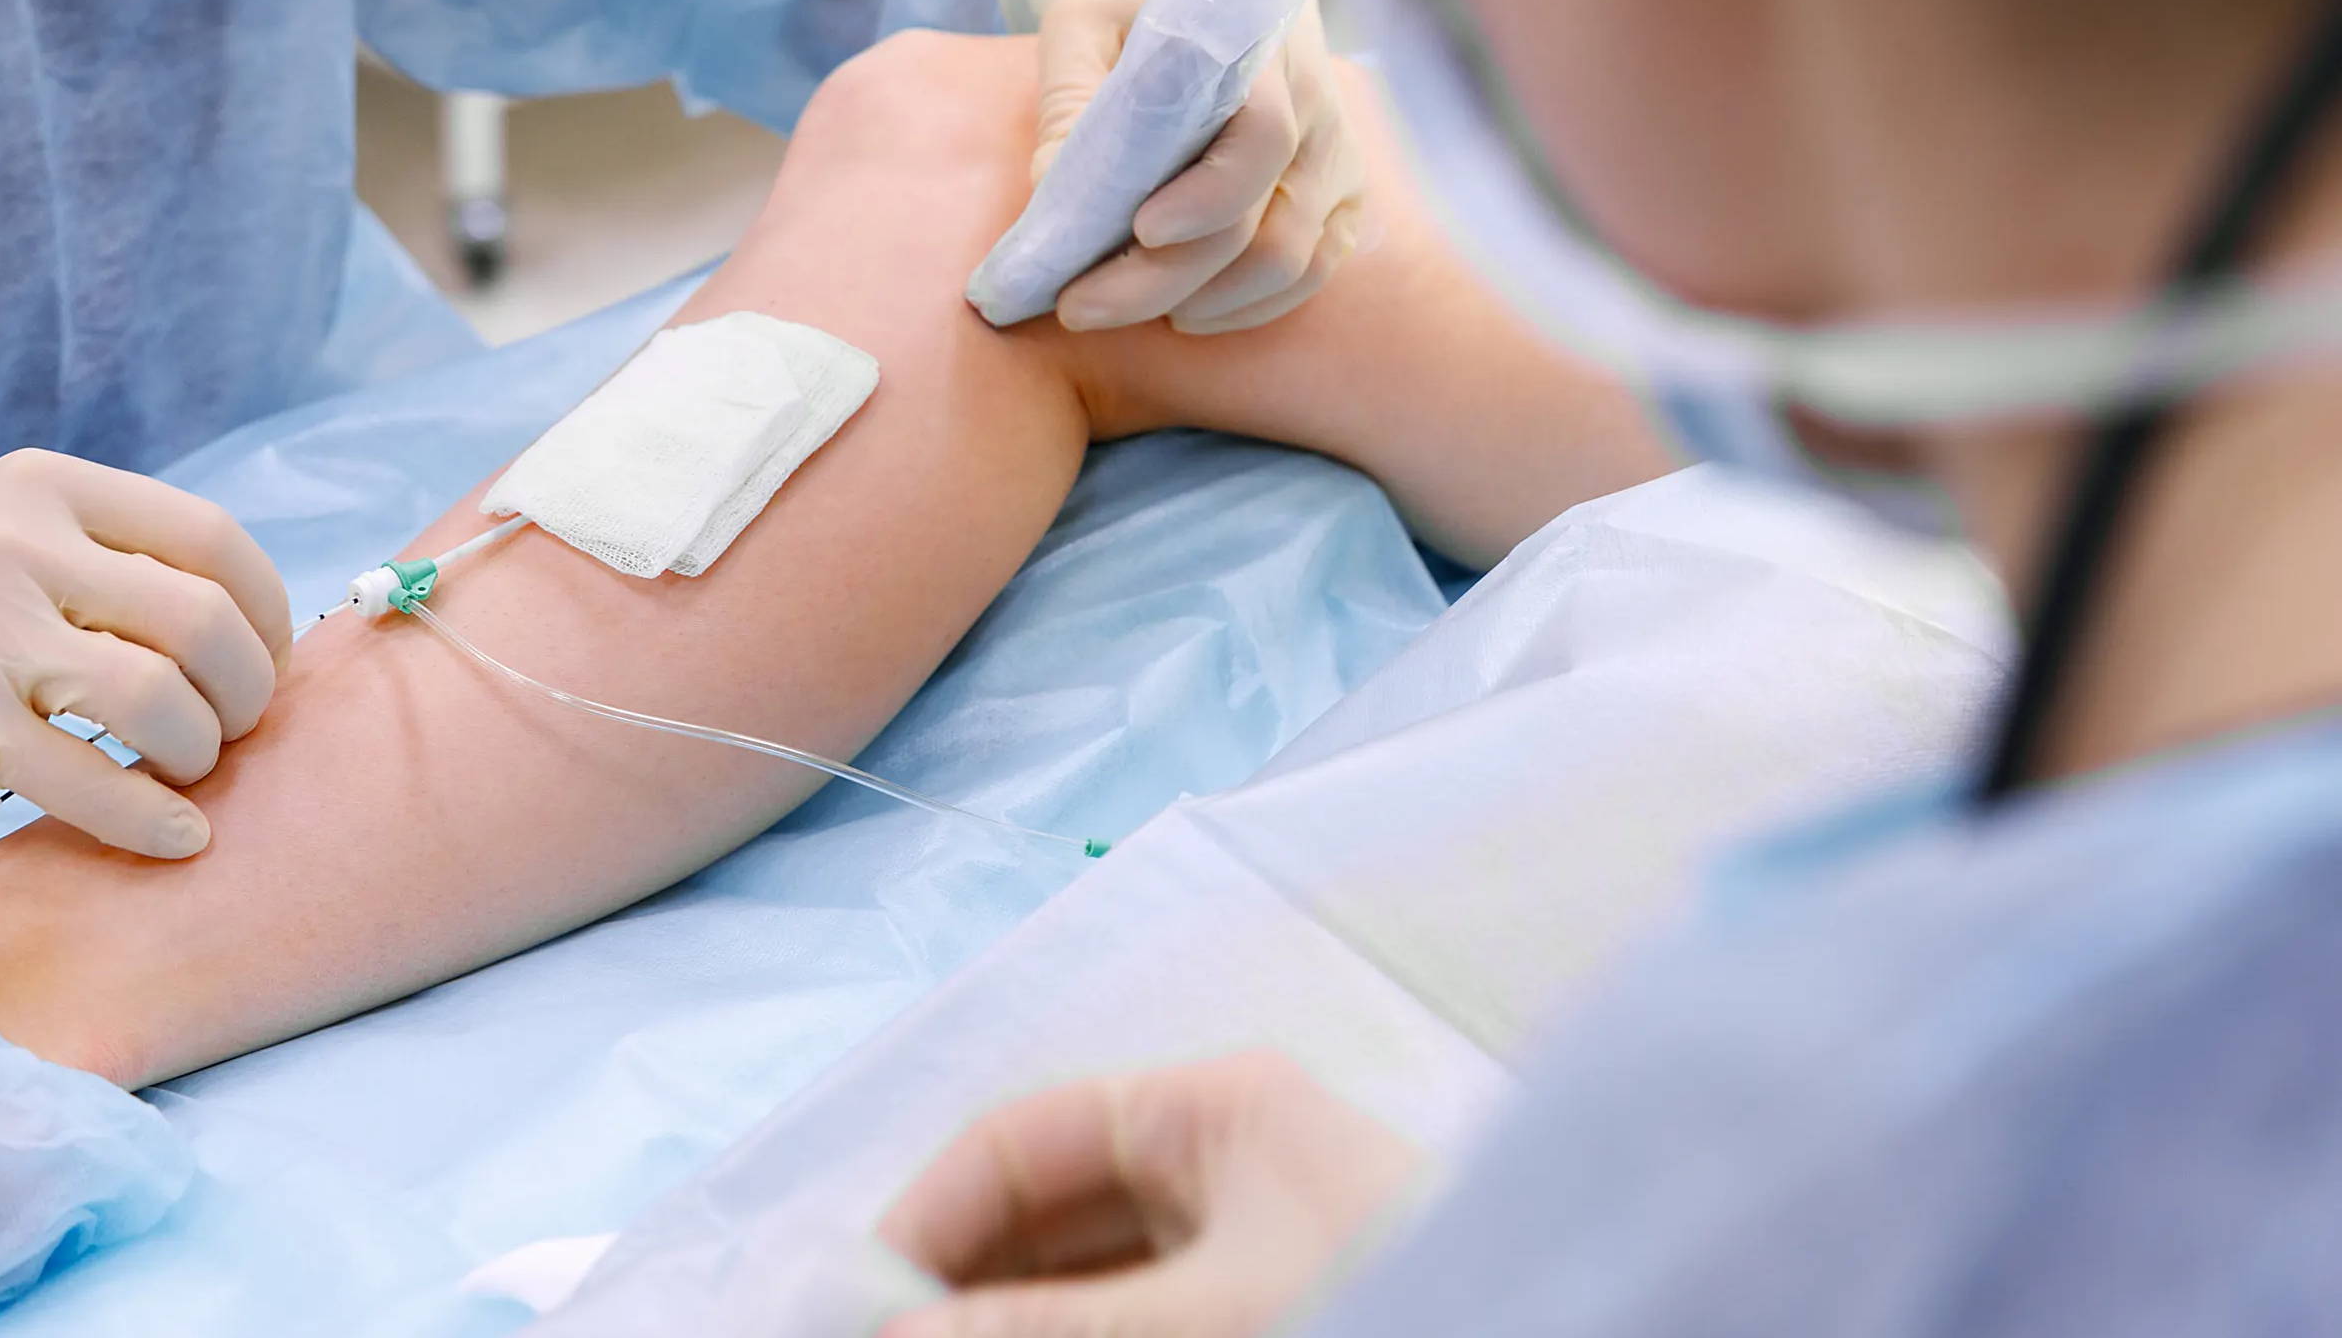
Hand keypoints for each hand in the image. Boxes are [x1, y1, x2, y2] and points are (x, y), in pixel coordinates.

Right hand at [0, 448, 290, 857]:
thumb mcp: (6, 526)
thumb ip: (110, 553)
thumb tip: (242, 628)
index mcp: (51, 489)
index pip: (212, 539)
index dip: (264, 612)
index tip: (262, 663)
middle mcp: (23, 546)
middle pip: (203, 622)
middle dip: (244, 692)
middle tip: (231, 729)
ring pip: (156, 699)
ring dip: (199, 752)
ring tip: (187, 771)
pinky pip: (87, 780)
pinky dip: (150, 819)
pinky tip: (175, 836)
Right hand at [877, 1051, 1417, 1337]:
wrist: (1570, 1321)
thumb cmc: (1399, 1305)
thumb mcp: (1198, 1324)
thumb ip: (1039, 1332)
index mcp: (1218, 1111)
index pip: (1026, 1139)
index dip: (928, 1220)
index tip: (856, 1308)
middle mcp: (1232, 1168)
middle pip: (1049, 1222)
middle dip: (962, 1293)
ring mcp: (1256, 1252)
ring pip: (1092, 1286)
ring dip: (1013, 1326)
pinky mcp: (1277, 1314)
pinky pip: (1142, 1325)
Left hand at [1033, 0, 1362, 334]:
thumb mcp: (1085, 16)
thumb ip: (1070, 96)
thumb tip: (1052, 194)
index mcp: (1262, 46)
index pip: (1263, 135)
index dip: (1207, 197)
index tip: (1139, 229)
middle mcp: (1316, 102)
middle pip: (1266, 222)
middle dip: (1167, 280)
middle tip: (1079, 306)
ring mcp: (1335, 151)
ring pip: (1295, 259)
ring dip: (1210, 302)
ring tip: (1126, 311)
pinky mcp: (1341, 188)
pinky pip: (1317, 267)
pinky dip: (1255, 305)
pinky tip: (1189, 311)